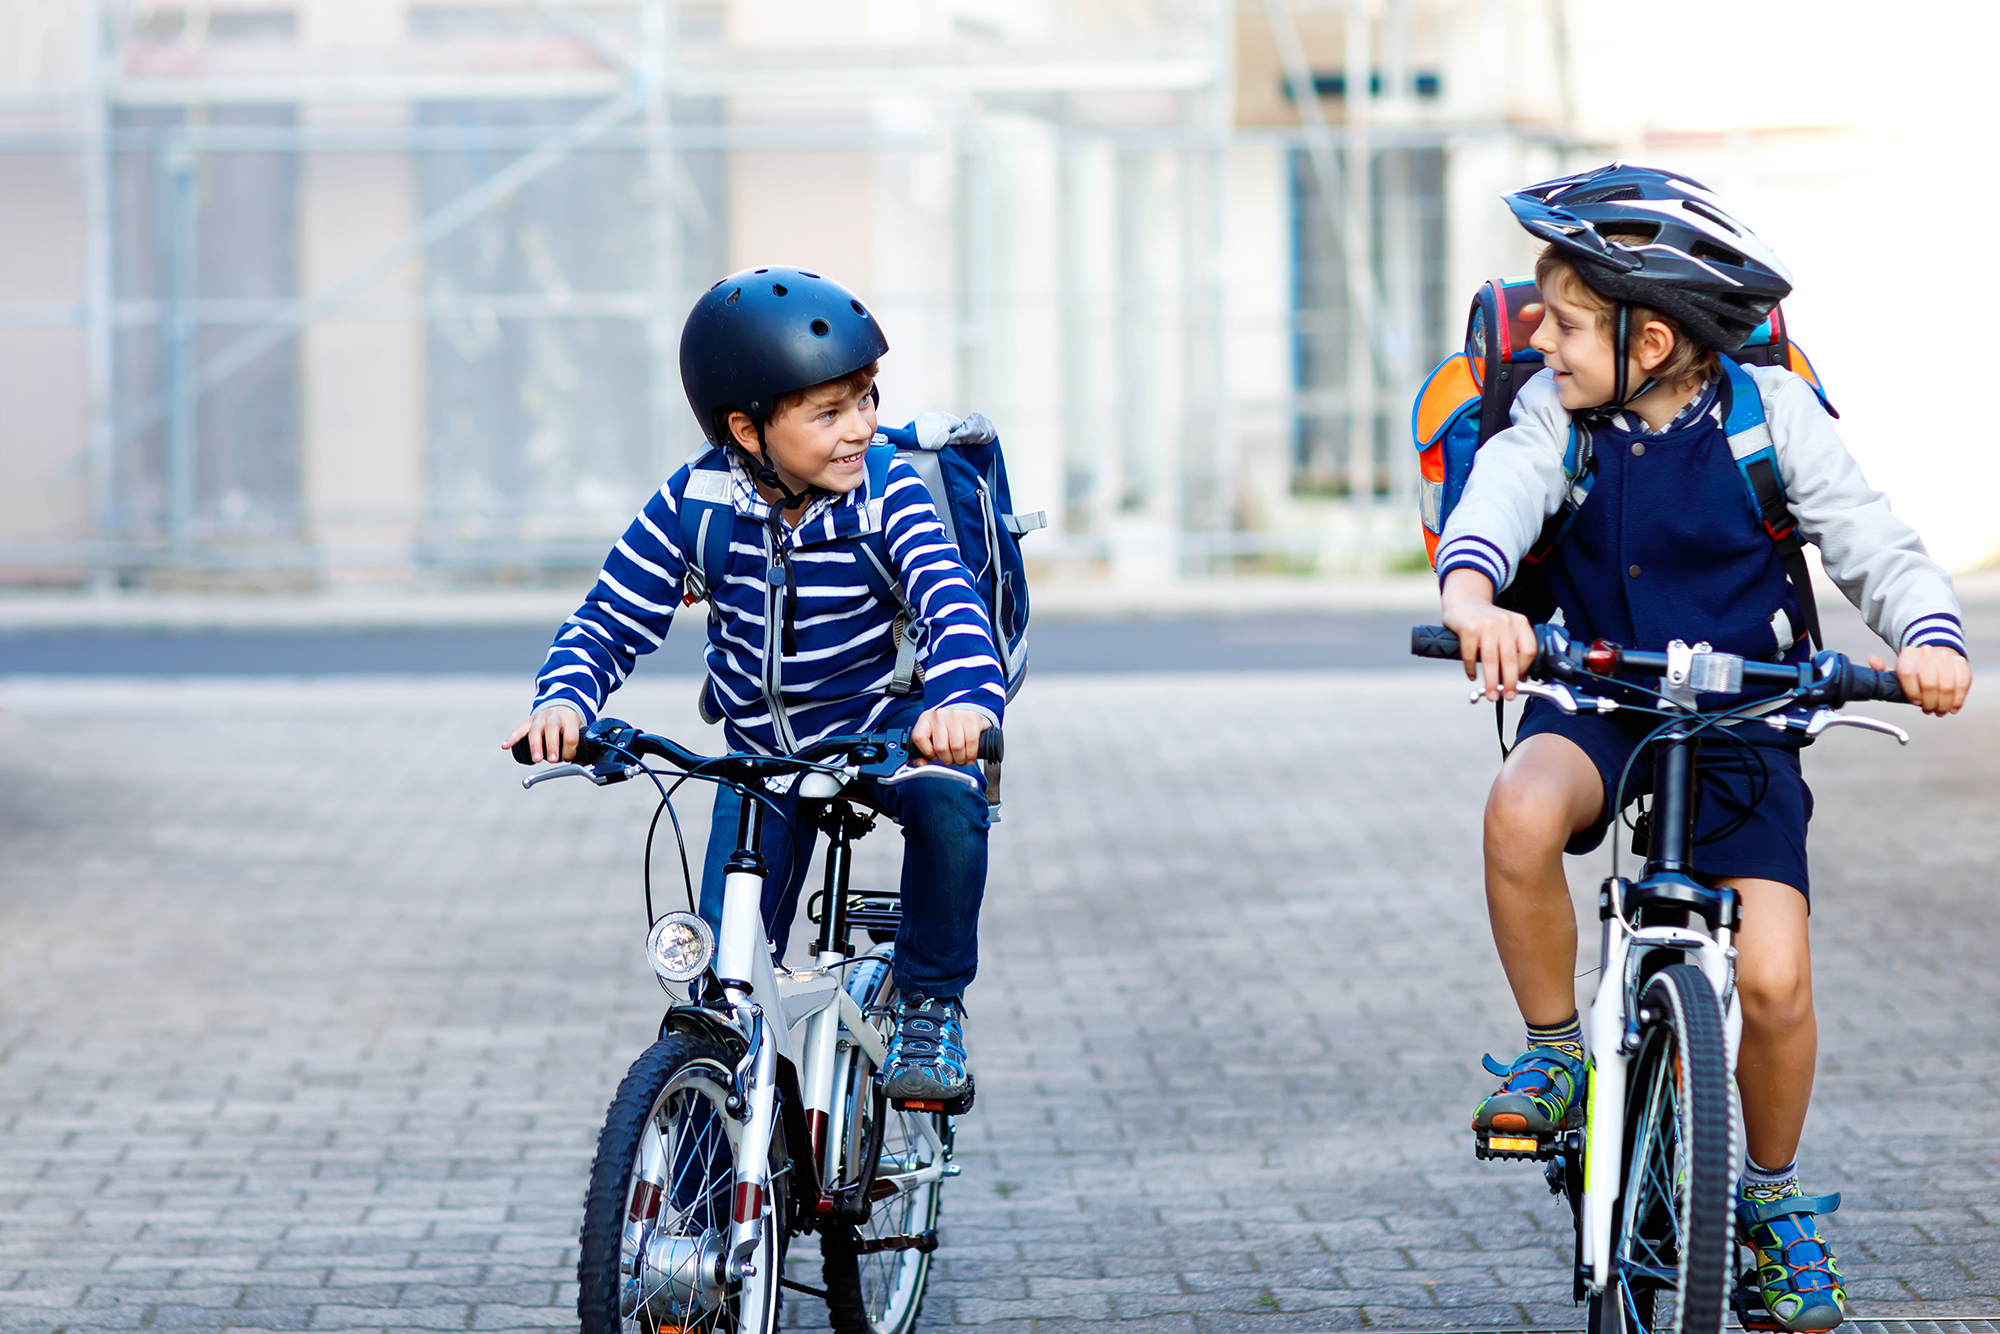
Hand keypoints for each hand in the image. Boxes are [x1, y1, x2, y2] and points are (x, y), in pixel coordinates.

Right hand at [503, 703, 582, 762]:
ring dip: (535, 745)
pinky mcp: (529, 721)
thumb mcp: (580, 731)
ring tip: (536, 759)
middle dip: (552, 745)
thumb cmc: (570, 725)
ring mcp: (540, 717)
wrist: (561, 707)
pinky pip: (519, 729)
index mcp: (570, 719)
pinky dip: (512, 738)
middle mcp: (555, 716)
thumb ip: (581, 747)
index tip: (568, 758)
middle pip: (552, 728)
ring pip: (535, 729)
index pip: (571, 735)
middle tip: (552, 761)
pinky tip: (506, 746)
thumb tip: (581, 765)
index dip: (570, 750)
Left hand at [910, 707, 989, 767]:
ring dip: (960, 759)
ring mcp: (955, 715)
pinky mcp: (971, 717)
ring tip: (961, 760)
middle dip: (948, 760)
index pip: (919, 738)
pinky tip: (970, 756)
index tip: (935, 756)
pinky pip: (971, 742)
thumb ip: (924, 752)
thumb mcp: (933, 739)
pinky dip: (971, 754)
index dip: (928, 753)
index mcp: (926, 719)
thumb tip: (920, 763)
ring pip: (957, 747)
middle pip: (940, 747)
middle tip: (952, 761)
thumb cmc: (949, 730)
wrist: (967, 718)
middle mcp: (939, 715)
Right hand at [1440, 568, 1537, 700]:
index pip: (1529, 650)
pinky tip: (1472, 675)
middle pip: (1510, 658)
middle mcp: (1505, 622)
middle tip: (1507, 696)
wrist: (1465, 602)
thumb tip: (1520, 678)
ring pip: (1491, 659)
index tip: (1519, 683)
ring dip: (1491, 681)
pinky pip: (1470, 655)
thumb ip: (1514, 648)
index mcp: (1519, 623)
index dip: (1524, 670)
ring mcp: (1486, 624)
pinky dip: (1470, 669)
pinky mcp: (1468, 628)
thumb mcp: (1507, 628)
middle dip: (1509, 682)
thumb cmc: (1487, 621)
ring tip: (1491, 694)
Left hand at [1868, 645, 1971, 716]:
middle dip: (1929, 703)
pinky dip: (1958, 700)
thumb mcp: (1896, 671)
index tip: (1915, 702)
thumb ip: (1882, 671)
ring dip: (1943, 704)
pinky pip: (1962, 684)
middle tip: (1929, 710)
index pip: (1908, 675)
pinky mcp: (1960, 663)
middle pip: (1929, 684)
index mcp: (1907, 655)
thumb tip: (1872, 660)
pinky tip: (1952, 707)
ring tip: (1940, 710)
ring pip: (1947, 687)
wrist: (1936, 656)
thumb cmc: (1914, 670)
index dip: (1912, 692)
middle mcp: (1926, 653)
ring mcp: (1945, 656)